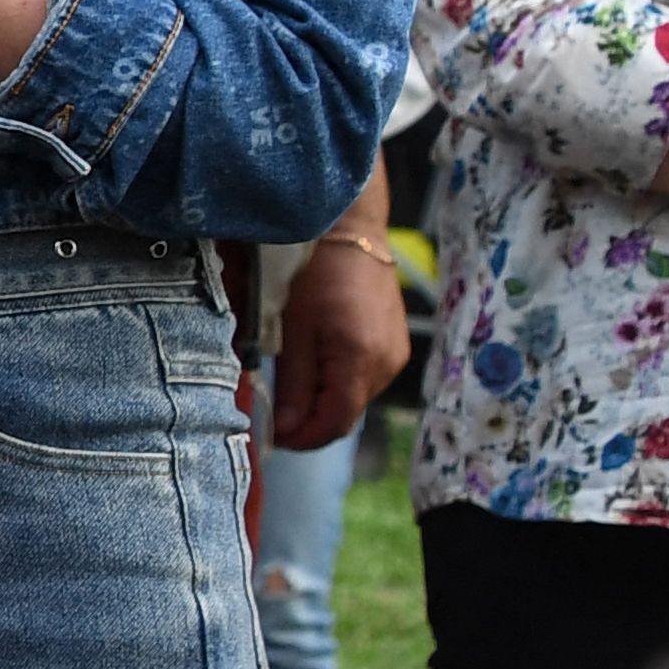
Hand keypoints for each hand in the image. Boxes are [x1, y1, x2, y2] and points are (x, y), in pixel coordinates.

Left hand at [271, 235, 408, 450]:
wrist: (350, 230)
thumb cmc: (315, 270)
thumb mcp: (292, 328)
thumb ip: (293, 383)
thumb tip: (286, 430)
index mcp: (361, 359)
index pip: (335, 423)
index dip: (302, 438)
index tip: (273, 438)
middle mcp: (387, 363)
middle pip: (347, 415)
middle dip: (310, 422)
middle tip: (275, 414)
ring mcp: (396, 354)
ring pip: (355, 399)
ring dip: (324, 402)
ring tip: (292, 385)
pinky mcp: (395, 345)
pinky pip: (365, 378)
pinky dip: (339, 382)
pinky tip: (317, 365)